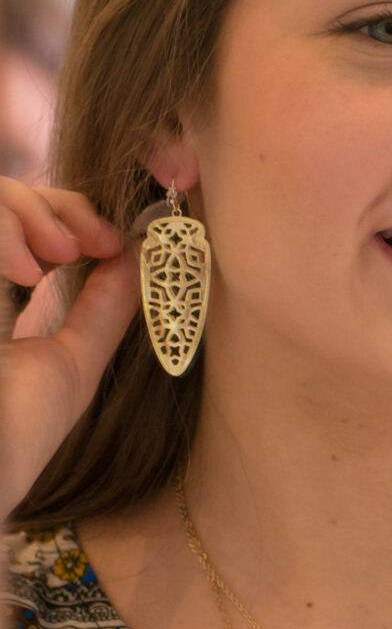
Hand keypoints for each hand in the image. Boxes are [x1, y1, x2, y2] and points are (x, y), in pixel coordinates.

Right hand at [0, 178, 137, 512]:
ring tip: (52, 261)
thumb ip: (104, 305)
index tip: (110, 242)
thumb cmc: (20, 430)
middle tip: (85, 246)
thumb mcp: (74, 359)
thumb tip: (141, 252)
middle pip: (4, 198)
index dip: (69, 214)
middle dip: (55, 207)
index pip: (23, 221)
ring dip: (30, 213)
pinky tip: (23, 274)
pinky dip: (4, 230)